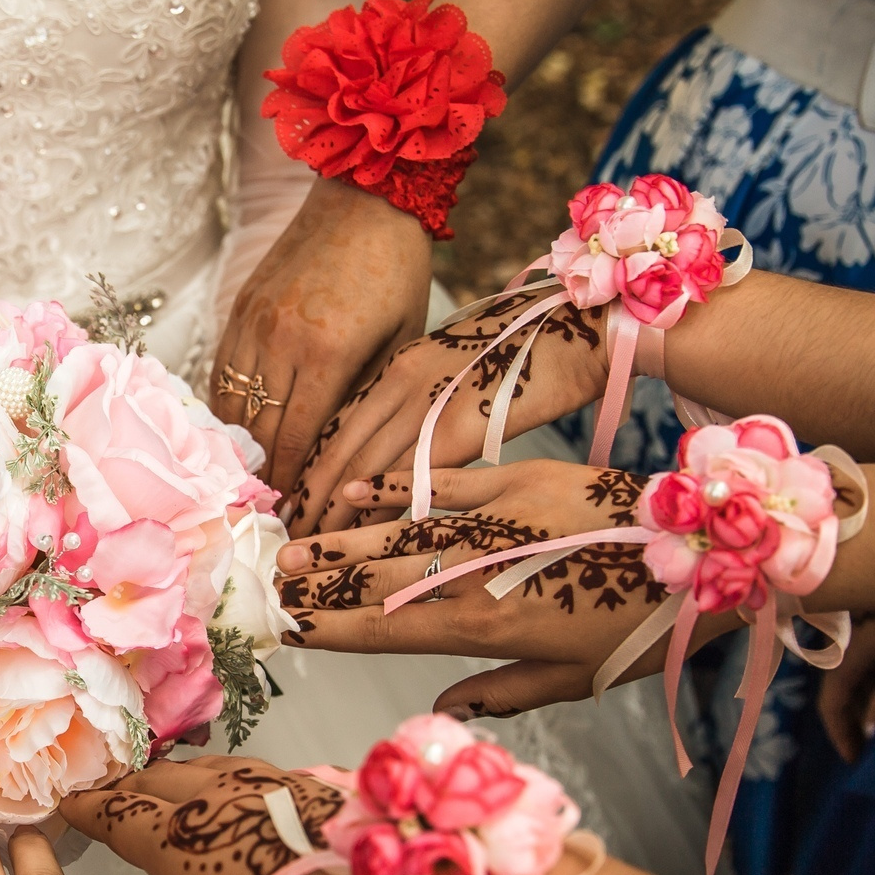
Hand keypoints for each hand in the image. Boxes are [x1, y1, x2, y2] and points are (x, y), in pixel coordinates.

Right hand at [59, 761, 388, 874]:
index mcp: (186, 848)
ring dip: (171, 776)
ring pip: (202, 768)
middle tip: (104, 798)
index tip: (65, 806)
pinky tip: (233, 789)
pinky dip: (220, 775)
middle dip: (123, 790)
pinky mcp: (312, 785)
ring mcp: (268, 787)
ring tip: (159, 786)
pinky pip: (247, 769)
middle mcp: (219, 805)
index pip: (120, 818)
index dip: (89, 812)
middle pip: (155, 783)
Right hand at [211, 182, 433, 493]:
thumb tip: (346, 455)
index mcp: (329, 351)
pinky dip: (226, 407)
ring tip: (248, 480)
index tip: (293, 514)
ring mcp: (254, 322)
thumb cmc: (396, 269)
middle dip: (264, 476)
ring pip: (233, 404)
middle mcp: (282, 339)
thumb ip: (369, 394)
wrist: (364, 198)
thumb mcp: (401, 339)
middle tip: (268, 510)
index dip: (293, 483)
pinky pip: (221, 372)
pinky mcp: (240, 308)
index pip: (299, 438)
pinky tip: (235, 432)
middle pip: (260, 430)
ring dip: (239, 447)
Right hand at [272, 460, 725, 717]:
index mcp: (493, 629)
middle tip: (272, 587)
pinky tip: (355, 494)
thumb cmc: (643, 627)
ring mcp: (499, 522)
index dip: (339, 631)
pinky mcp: (521, 481)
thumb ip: (501, 693)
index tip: (293, 631)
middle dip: (324, 585)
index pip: (394, 631)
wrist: (708, 558)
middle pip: (384, 580)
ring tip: (296, 549)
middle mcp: (484, 574)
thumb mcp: (575, 679)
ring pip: (403, 533)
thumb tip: (443, 706)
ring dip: (344, 541)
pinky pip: (445, 484)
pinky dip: (398, 489)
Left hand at [284, 289, 607, 535]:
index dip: (311, 467)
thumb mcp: (456, 365)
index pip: (337, 422)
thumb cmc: (530, 347)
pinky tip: (366, 542)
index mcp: (399, 364)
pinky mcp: (462, 429)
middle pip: (339, 449)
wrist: (583, 323)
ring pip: (364, 468)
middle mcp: (403, 382)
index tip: (293, 502)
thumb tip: (400, 440)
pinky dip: (384, 514)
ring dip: (336, 514)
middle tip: (291, 538)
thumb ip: (422, 397)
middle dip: (312, 497)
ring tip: (315, 550)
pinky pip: (408, 480)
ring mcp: (430, 403)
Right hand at [818, 606, 874, 762]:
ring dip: (860, 705)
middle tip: (868, 749)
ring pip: (848, 679)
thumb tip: (872, 730)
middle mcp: (840, 651)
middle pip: (839, 695)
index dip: (840, 736)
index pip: (832, 707)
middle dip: (850, 724)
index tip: (854, 762)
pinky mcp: (864, 628)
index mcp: (845, 660)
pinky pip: (859, 664)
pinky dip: (868, 685)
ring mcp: (851, 639)